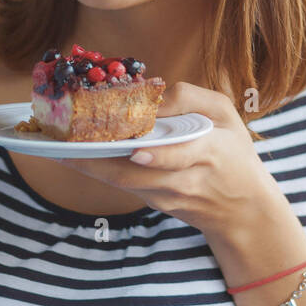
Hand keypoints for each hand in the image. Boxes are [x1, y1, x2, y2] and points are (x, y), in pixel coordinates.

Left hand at [57, 82, 277, 244]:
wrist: (243, 211)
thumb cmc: (234, 154)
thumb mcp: (227, 116)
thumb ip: (192, 98)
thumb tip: (153, 95)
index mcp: (208, 152)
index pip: (180, 157)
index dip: (158, 156)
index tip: (135, 150)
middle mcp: (184, 181)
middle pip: (136, 177)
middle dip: (99, 163)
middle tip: (67, 147)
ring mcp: (168, 197)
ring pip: (124, 185)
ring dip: (90, 168)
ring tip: (61, 151)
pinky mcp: (157, 204)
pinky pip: (125, 187)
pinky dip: (101, 172)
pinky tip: (76, 157)